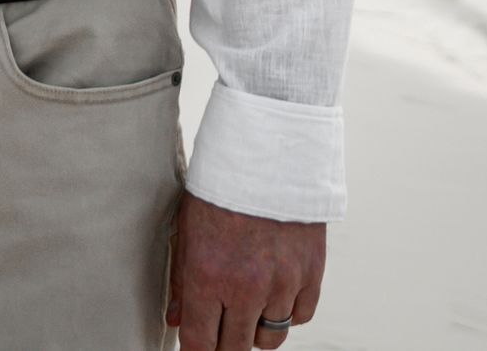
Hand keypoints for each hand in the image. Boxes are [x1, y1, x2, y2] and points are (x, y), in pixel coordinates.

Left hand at [167, 192, 325, 349]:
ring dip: (256, 330)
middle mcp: (246, 288)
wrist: (267, 156)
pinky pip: (300, 316)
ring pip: (271, 338)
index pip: (200, 341)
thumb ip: (181, 280)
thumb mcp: (187, 230)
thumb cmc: (221, 189)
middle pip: (236, 348)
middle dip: (224, 344)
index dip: (196, 348)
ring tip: (246, 310)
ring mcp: (281, 284)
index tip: (196, 343)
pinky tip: (274, 294)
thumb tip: (176, 319)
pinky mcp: (310, 275)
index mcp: (207, 276)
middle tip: (220, 329)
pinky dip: (287, 312)